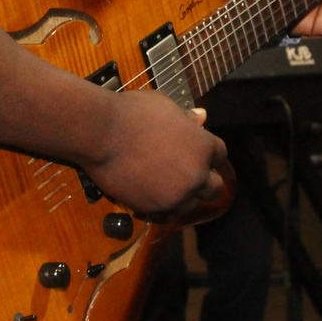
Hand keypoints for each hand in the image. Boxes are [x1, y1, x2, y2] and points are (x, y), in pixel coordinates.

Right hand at [84, 91, 228, 214]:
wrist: (101, 133)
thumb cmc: (133, 112)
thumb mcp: (164, 106)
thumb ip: (186, 117)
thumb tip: (201, 118)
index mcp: (202, 147)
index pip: (220, 154)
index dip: (209, 152)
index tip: (198, 151)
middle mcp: (195, 175)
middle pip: (214, 187)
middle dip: (204, 179)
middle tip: (187, 171)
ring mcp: (175, 196)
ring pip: (191, 204)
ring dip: (183, 195)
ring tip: (167, 184)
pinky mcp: (153, 208)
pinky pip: (166, 214)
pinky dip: (162, 206)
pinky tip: (152, 194)